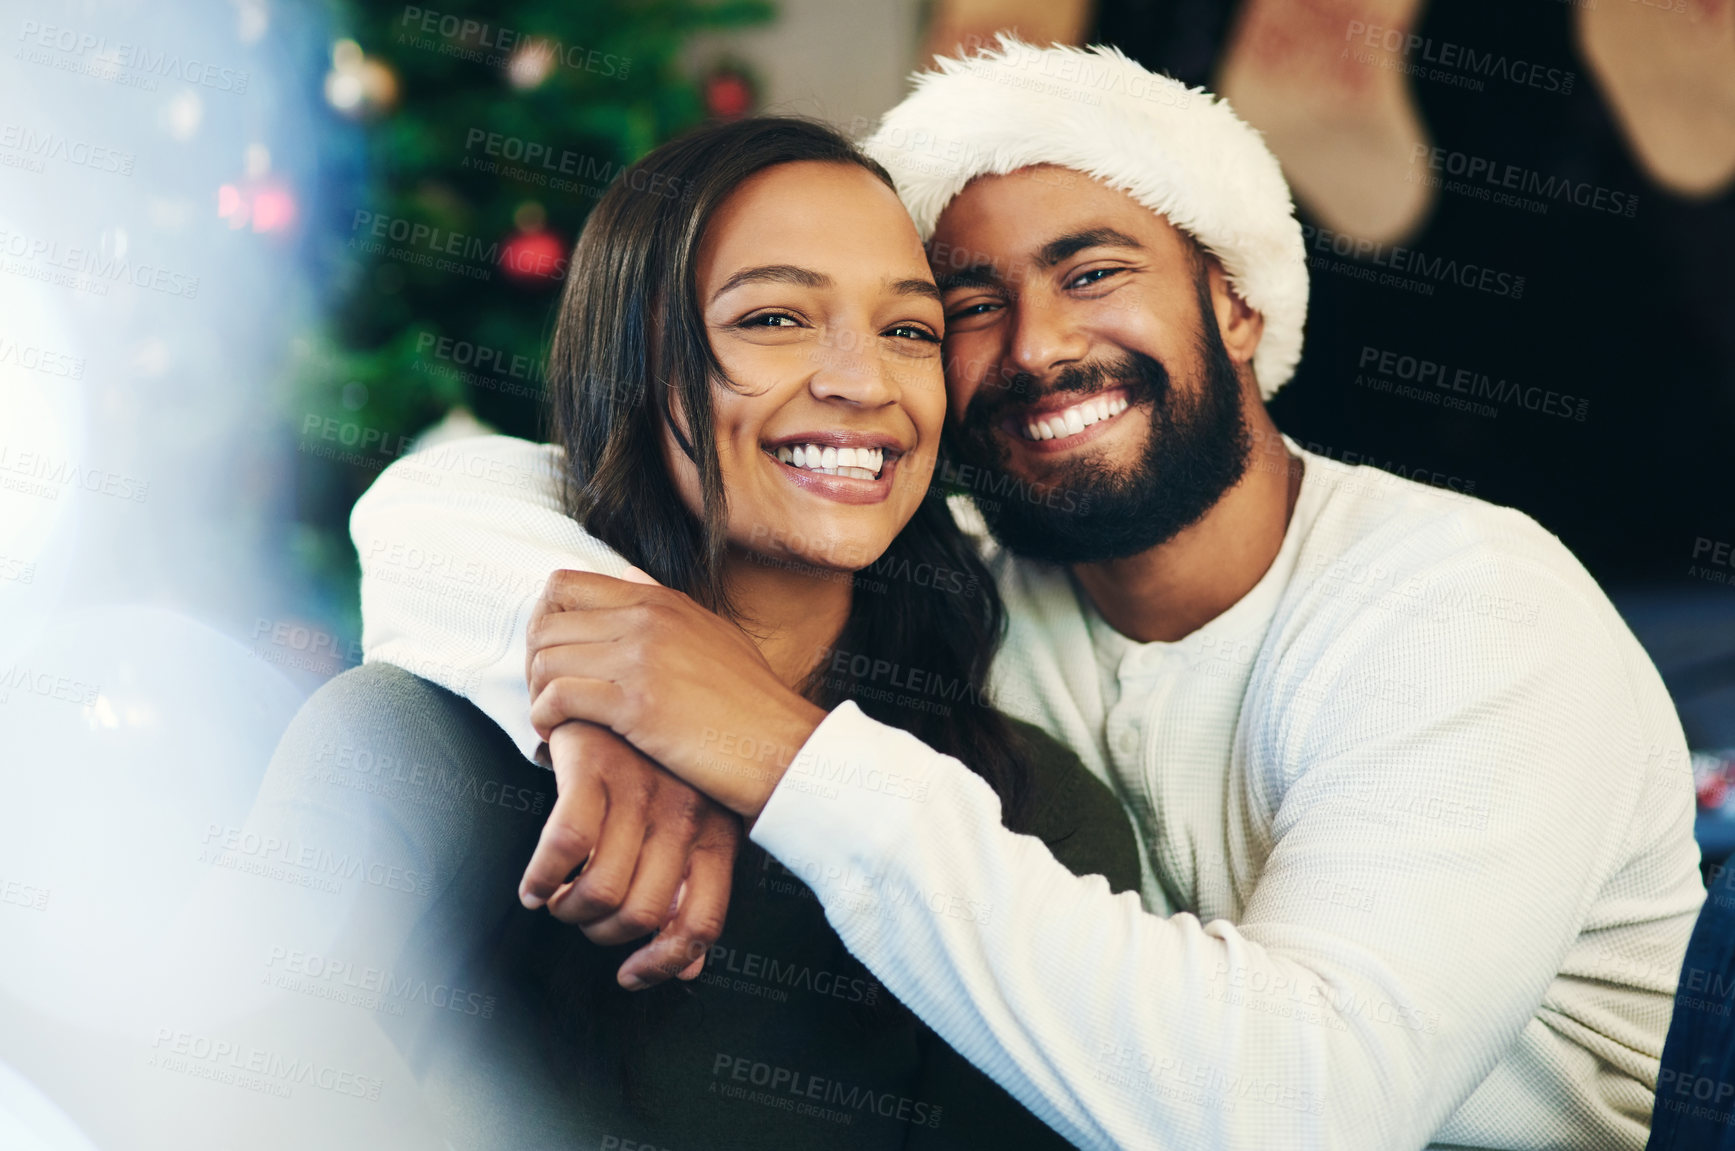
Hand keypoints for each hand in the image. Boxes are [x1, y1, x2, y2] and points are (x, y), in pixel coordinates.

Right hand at [521, 720, 740, 989]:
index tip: (630, 975)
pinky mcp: (592, 766)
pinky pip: (564, 845)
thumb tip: (688, 969)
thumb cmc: (657, 763)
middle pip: (643, 914)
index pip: (702, 922)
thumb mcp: (691, 824)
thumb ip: (691, 892)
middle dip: (602, 933)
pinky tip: (534, 885)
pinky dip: (540, 879)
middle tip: (583, 919)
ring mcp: (639, 789)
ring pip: (603, 889)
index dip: (665, 962)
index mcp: (717, 831)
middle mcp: (684, 813)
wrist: (621, 681)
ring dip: (569, 911)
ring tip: (558, 900)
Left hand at [525, 569, 826, 818]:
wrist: (783, 746)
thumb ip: (665, 604)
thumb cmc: (751, 703)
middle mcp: (647, 619)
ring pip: (545, 660)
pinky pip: (558, 699)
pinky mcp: (637, 704)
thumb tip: (626, 575)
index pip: (563, 585)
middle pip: (544, 621)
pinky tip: (556, 737)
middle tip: (544, 697)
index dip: (543, 623)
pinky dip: (544, 720)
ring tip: (551, 720)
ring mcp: (641, 658)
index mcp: (660, 600)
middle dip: (532, 663)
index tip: (553, 659)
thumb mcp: (712, 634)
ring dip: (536, 694)